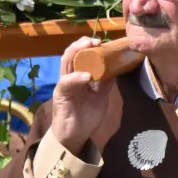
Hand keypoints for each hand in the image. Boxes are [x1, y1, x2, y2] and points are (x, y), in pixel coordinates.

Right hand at [50, 37, 113, 157]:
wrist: (75, 136)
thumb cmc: (85, 116)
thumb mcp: (100, 97)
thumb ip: (105, 84)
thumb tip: (117, 68)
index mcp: (78, 75)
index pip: (80, 55)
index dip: (89, 46)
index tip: (103, 42)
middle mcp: (69, 76)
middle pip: (71, 54)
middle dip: (82, 44)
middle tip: (96, 41)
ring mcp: (64, 84)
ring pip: (66, 62)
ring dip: (77, 52)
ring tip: (89, 47)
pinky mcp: (60, 94)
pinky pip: (66, 82)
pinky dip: (76, 77)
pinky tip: (86, 76)